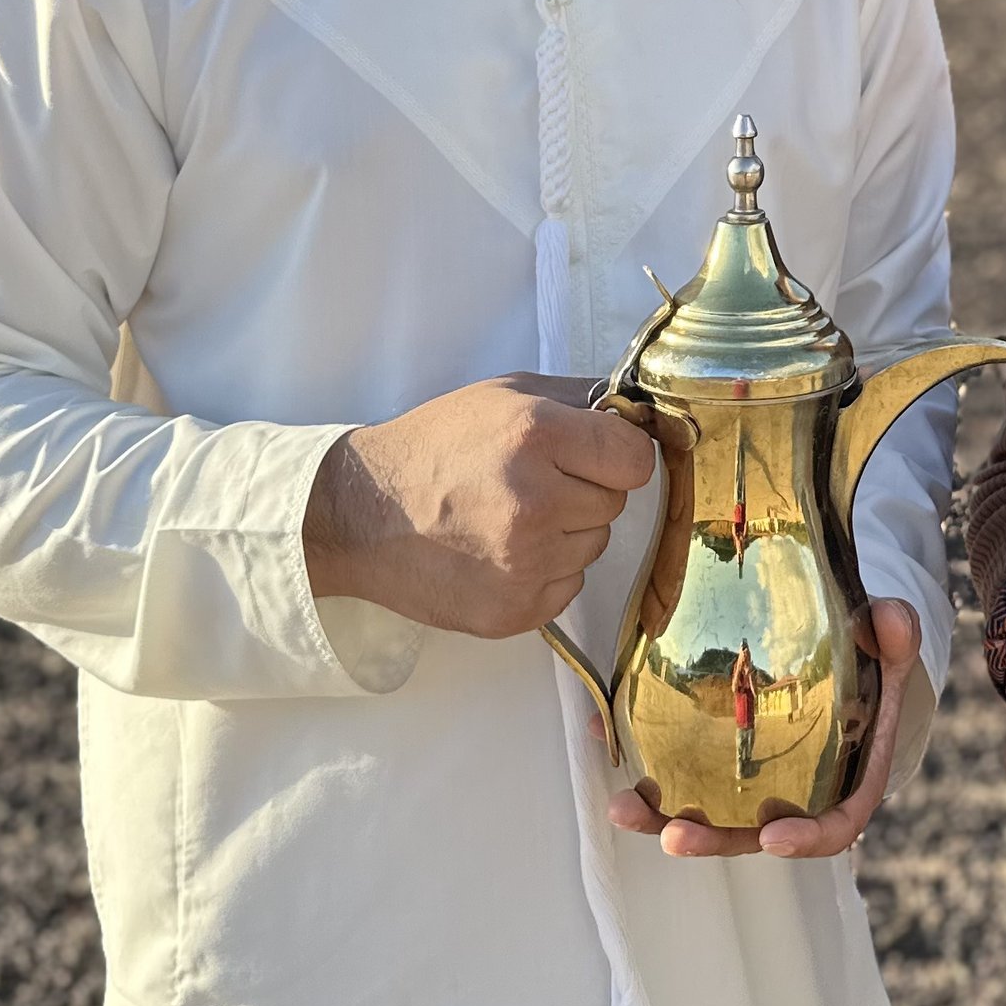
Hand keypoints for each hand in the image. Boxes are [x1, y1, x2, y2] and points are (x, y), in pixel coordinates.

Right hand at [304, 380, 659, 638]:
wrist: (362, 513)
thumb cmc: (435, 446)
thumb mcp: (504, 394)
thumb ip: (580, 399)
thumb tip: (643, 414)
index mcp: (534, 436)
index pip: (635, 458)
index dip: (619, 453)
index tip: (596, 453)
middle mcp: (534, 503)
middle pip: (616, 503)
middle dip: (585, 489)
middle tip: (533, 482)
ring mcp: (524, 564)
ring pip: (594, 547)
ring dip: (566, 533)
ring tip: (510, 517)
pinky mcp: (514, 611)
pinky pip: (569, 587)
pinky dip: (546, 571)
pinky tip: (501, 551)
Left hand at [606, 596, 924, 860]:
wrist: (843, 650)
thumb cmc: (872, 659)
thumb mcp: (891, 641)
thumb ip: (896, 634)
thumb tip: (891, 620)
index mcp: (847, 781)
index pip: (832, 825)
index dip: (805, 839)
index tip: (773, 836)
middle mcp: (795, 793)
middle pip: (754, 834)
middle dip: (712, 841)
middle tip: (674, 836)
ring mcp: (752, 782)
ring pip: (708, 814)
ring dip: (662, 817)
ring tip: (624, 807)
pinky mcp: (717, 759)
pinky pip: (680, 770)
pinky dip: (644, 760)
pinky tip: (608, 739)